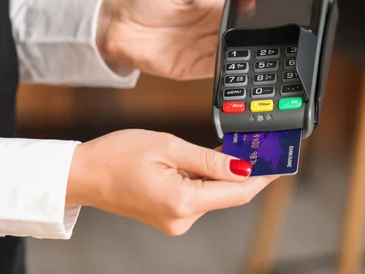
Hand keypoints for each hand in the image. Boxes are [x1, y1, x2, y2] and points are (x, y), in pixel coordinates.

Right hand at [65, 129, 276, 235]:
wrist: (83, 174)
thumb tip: (242, 167)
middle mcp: (182, 219)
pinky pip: (198, 197)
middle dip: (244, 170)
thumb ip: (208, 160)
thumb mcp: (167, 146)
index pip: (238, 192)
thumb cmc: (116, 156)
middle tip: (256, 144)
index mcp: (183, 202)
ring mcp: (175, 221)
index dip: (264, 176)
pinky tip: (203, 162)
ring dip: (223, 173)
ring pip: (212, 195)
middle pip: (228, 195)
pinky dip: (206, 179)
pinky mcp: (169, 216)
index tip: (281, 162)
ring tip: (225, 147)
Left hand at [99, 0, 253, 79]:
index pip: (239, 12)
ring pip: (229, 55)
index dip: (252, 13)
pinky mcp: (190, 69)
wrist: (115, 24)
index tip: (264, 12)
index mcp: (210, 8)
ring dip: (240, 54)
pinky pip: (213, 72)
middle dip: (250, 36)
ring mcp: (200, 51)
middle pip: (238, 36)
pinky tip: (233, 63)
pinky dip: (225, 70)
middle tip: (263, 34)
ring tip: (251, 50)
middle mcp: (208, 31)